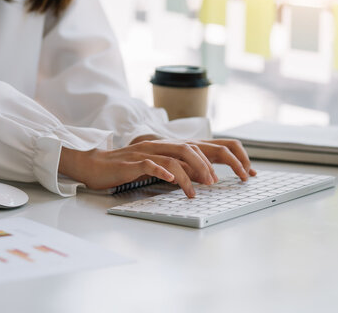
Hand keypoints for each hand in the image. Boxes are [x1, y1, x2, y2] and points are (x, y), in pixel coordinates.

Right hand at [58, 139, 255, 197]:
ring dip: (189, 174)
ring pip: (175, 157)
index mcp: (168, 146)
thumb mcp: (156, 167)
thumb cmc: (125, 168)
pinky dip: (164, 172)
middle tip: (217, 184)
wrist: (95, 165)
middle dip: (209, 165)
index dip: (224, 156)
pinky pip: (151, 164)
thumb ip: (176, 168)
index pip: (201, 146)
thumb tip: (199, 177)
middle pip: (192, 149)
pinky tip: (172, 182)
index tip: (242, 172)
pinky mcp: (133, 162)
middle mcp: (160, 144)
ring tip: (196, 191)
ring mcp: (147, 151)